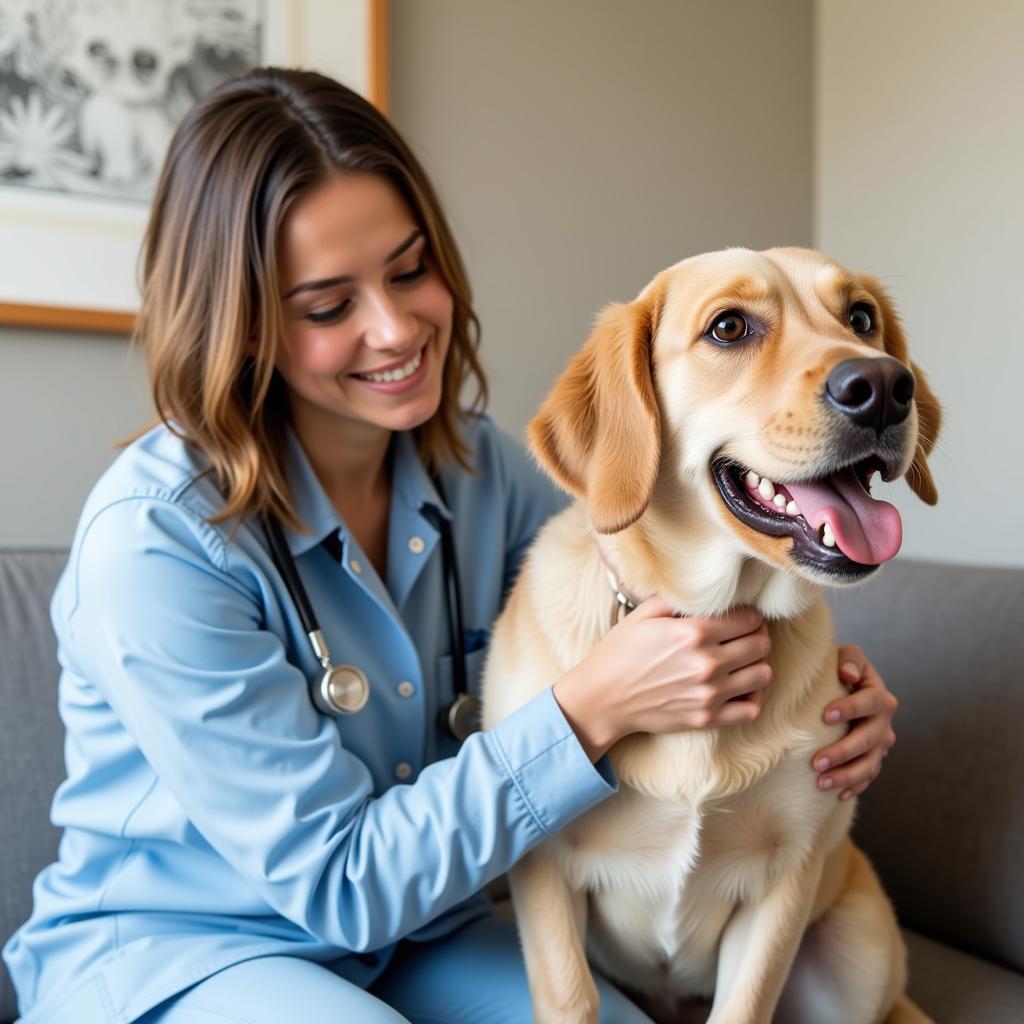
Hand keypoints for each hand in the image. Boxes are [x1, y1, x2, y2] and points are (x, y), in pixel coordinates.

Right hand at [553, 597, 771, 761]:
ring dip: (757, 664)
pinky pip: (751, 709)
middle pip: (760, 645)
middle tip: (745, 635)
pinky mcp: (707, 718)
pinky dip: (753, 696)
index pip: (748, 618)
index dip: (748, 614)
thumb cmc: (620, 653)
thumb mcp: (642, 614)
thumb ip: (677, 600)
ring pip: (762, 675)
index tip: (741, 616)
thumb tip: (704, 593)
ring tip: (743, 660)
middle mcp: (707, 663)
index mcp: (693, 633)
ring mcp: (709, 694)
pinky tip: (740, 687)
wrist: (603, 698)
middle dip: (757, 635)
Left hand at [812, 644, 897, 800]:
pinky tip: (836, 795)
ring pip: (870, 765)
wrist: (846, 689)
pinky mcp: (873, 759)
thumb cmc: (840, 671)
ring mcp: (880, 744)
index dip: (850, 709)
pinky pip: (867, 777)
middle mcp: (884, 722)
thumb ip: (849, 659)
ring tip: (820, 783)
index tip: (824, 716)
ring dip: (847, 776)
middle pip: (869, 740)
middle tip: (816, 763)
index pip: (870, 702)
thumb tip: (847, 674)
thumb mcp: (846, 657)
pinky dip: (854, 786)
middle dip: (843, 752)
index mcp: (879, 696)